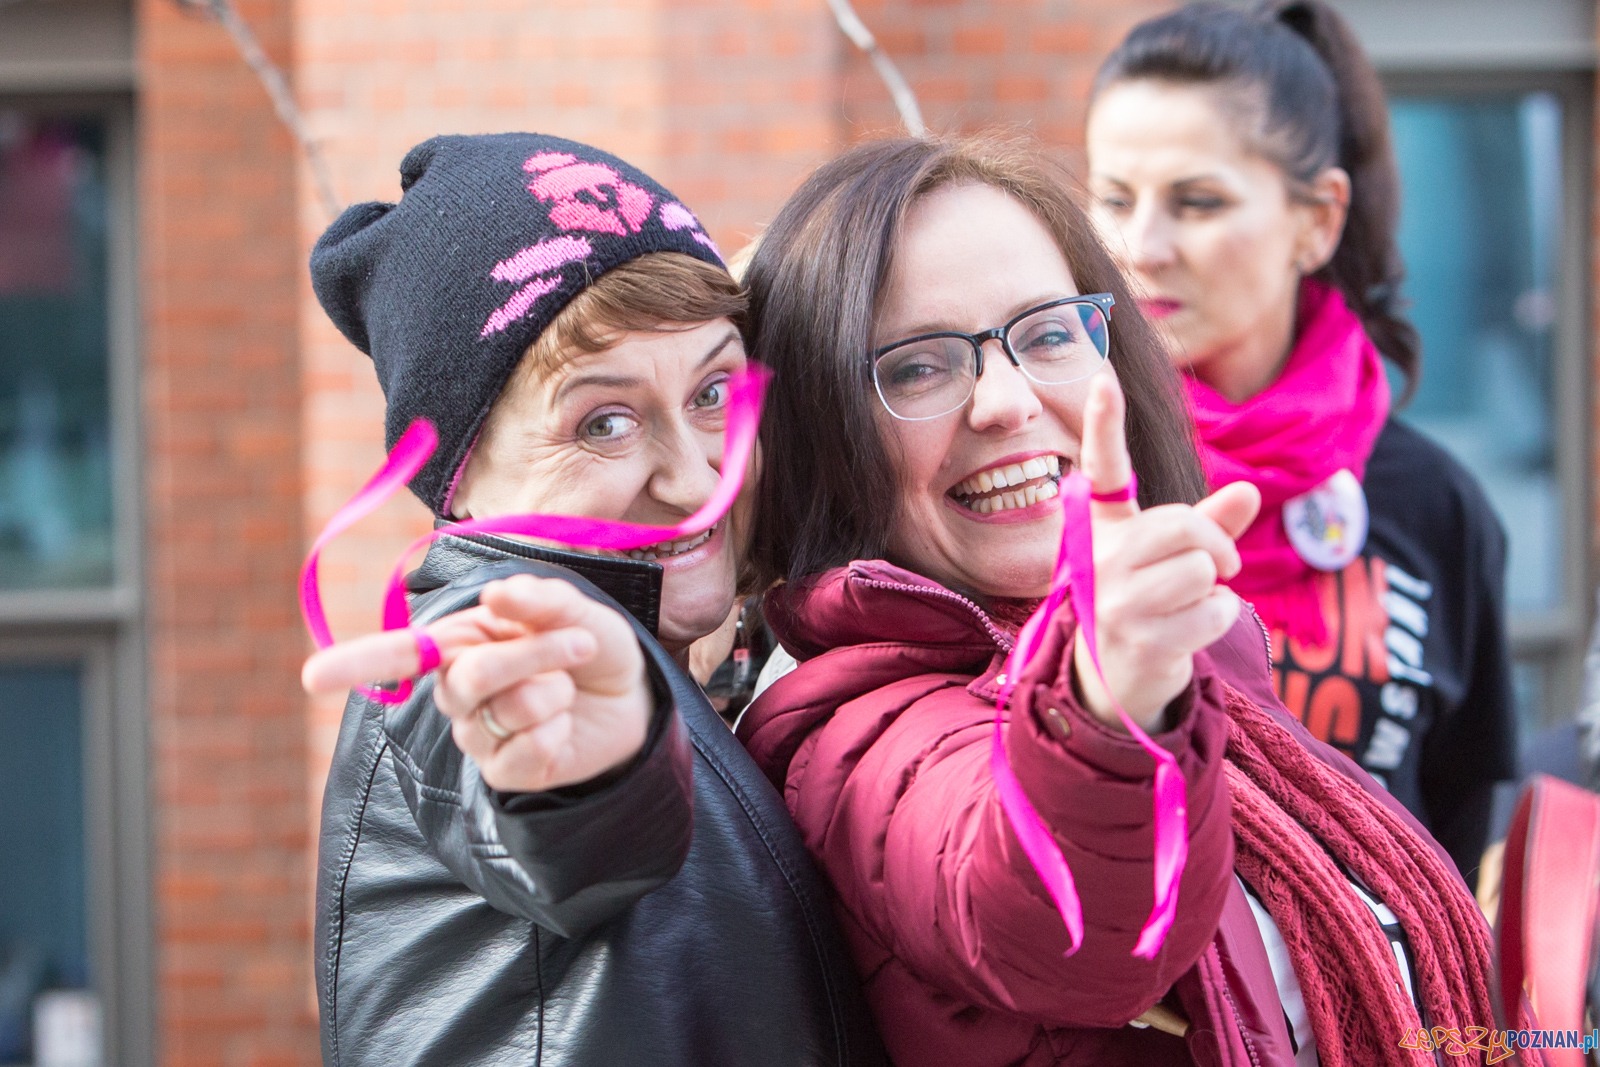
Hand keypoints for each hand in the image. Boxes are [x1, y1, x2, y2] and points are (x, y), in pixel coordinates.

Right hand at [302, 575, 651, 791]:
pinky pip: (527, 749)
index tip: (312, 678)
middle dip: (534, 653)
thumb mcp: (574, 609)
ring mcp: (478, 735)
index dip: (356, 664)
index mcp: (460, 641)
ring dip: (557, 686)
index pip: (399, 655)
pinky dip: (560, 727)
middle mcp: (458, 690)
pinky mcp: (507, 772)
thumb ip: (537, 600)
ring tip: (571, 683)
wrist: (630, 697)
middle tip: (580, 642)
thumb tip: (496, 595)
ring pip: (507, 708)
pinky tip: (564, 724)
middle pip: (467, 677)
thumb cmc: (587, 646)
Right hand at [1071, 375, 1259, 732]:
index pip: (1103, 469)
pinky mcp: (1140, 640)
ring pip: (1202, 568)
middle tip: (1221, 565)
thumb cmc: (1145, 608)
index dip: (1104, 423)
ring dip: (1216, 588)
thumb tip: (1249, 491)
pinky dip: (1218, 619)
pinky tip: (1190, 632)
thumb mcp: (1168, 561)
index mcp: (1100, 531)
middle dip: (1216, 544)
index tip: (1103, 376)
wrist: (1114, 684)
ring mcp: (1114, 602)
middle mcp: (1099, 561)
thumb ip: (1209, 524)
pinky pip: (1213, 610)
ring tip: (1192, 605)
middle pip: (1184, 526)